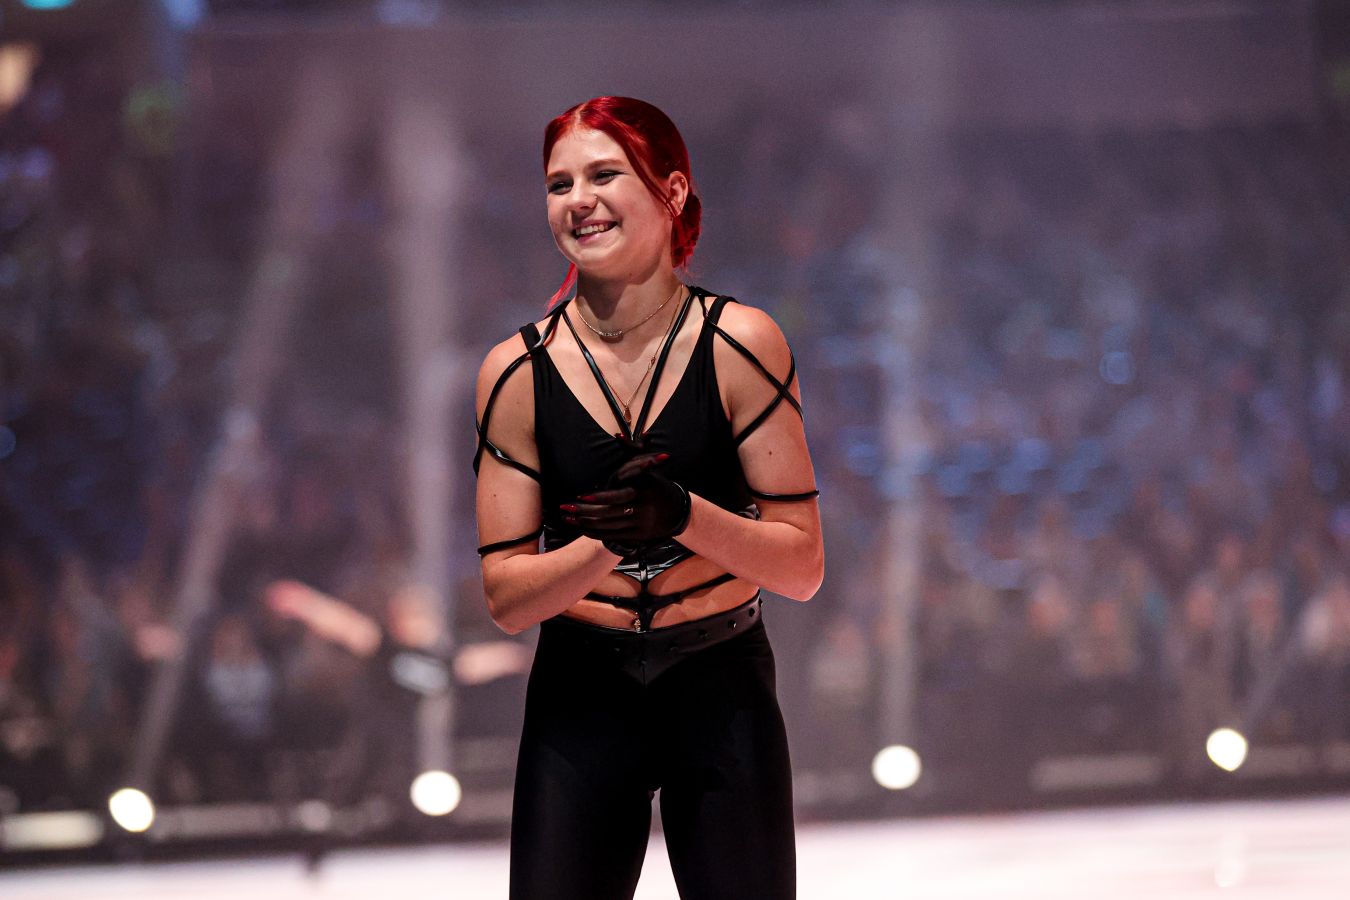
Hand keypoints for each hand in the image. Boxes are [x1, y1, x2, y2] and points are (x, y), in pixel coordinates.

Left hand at [561, 453, 690, 556]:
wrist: (677, 511)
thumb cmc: (655, 486)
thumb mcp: (647, 468)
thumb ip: (632, 451)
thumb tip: (618, 436)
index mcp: (643, 490)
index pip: (617, 496)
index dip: (599, 498)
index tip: (581, 497)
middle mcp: (641, 508)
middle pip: (608, 512)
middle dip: (584, 512)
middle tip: (565, 509)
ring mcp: (639, 524)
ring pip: (607, 526)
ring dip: (585, 523)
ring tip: (568, 518)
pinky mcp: (637, 536)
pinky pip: (611, 536)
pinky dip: (595, 533)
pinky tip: (581, 528)